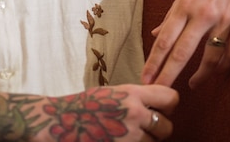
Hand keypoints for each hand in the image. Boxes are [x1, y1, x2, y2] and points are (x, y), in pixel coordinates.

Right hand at [37, 84, 177, 141]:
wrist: (59, 122)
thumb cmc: (83, 106)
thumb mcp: (111, 93)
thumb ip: (135, 98)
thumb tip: (156, 104)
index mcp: (132, 94)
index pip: (170, 98)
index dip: (168, 105)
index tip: (162, 109)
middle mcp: (134, 114)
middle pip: (166, 127)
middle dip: (158, 130)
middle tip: (145, 129)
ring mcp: (129, 136)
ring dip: (145, 141)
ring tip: (127, 136)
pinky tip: (121, 140)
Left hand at [141, 0, 229, 87]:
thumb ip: (173, 13)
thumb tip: (156, 32)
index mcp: (185, 4)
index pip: (165, 40)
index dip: (154, 62)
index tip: (144, 78)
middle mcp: (203, 14)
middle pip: (182, 53)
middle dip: (168, 76)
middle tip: (159, 93)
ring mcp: (224, 20)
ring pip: (211, 57)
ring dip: (201, 75)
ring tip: (193, 85)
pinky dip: (225, 64)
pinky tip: (218, 71)